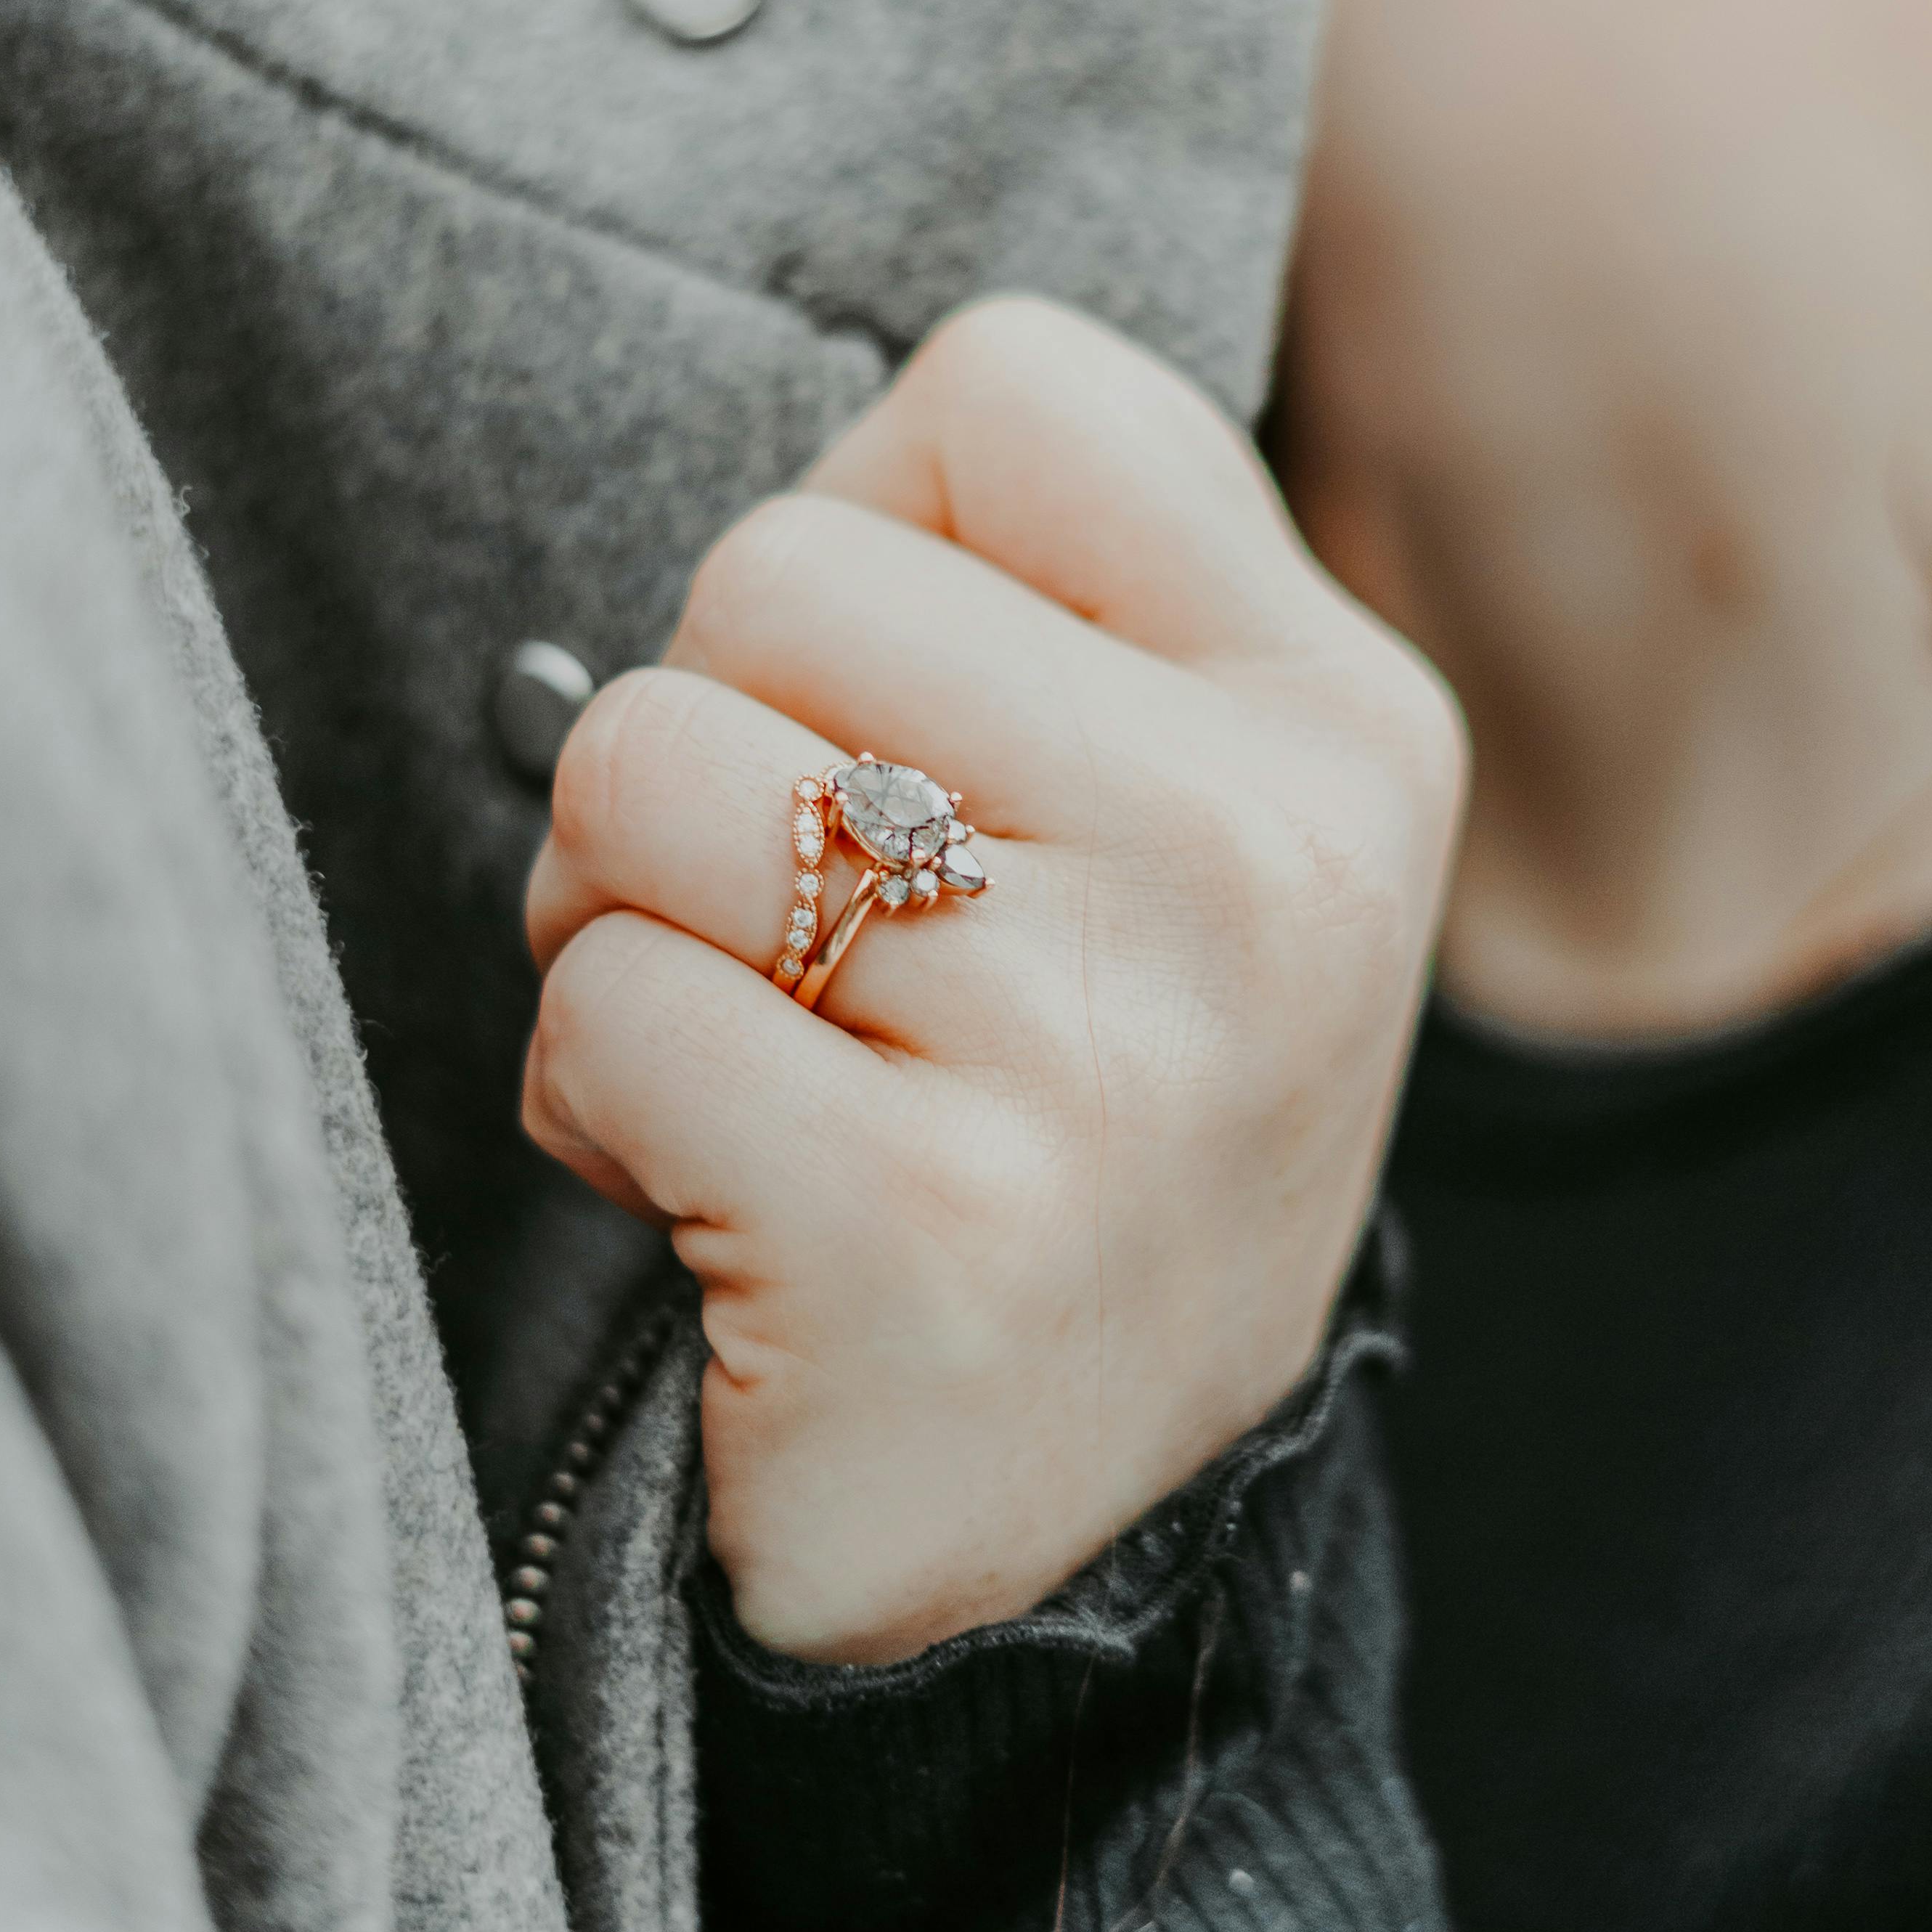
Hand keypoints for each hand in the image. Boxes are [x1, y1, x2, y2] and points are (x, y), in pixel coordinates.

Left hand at [523, 298, 1463, 1663]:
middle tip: (795, 939)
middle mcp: (1266, 866)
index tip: (905, 723)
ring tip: (760, 1057)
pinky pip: (602, 1007)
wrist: (1074, 1543)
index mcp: (1336, 720)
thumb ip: (1031, 607)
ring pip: (644, 770)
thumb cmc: (1058, 1112)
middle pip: (773, 574)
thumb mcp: (1154, 825)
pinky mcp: (929, 1236)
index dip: (867, 536)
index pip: (1000, 389)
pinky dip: (594, 1100)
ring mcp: (1114, 1057)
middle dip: (707, 748)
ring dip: (620, 923)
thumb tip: (820, 468)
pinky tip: (719, 1200)